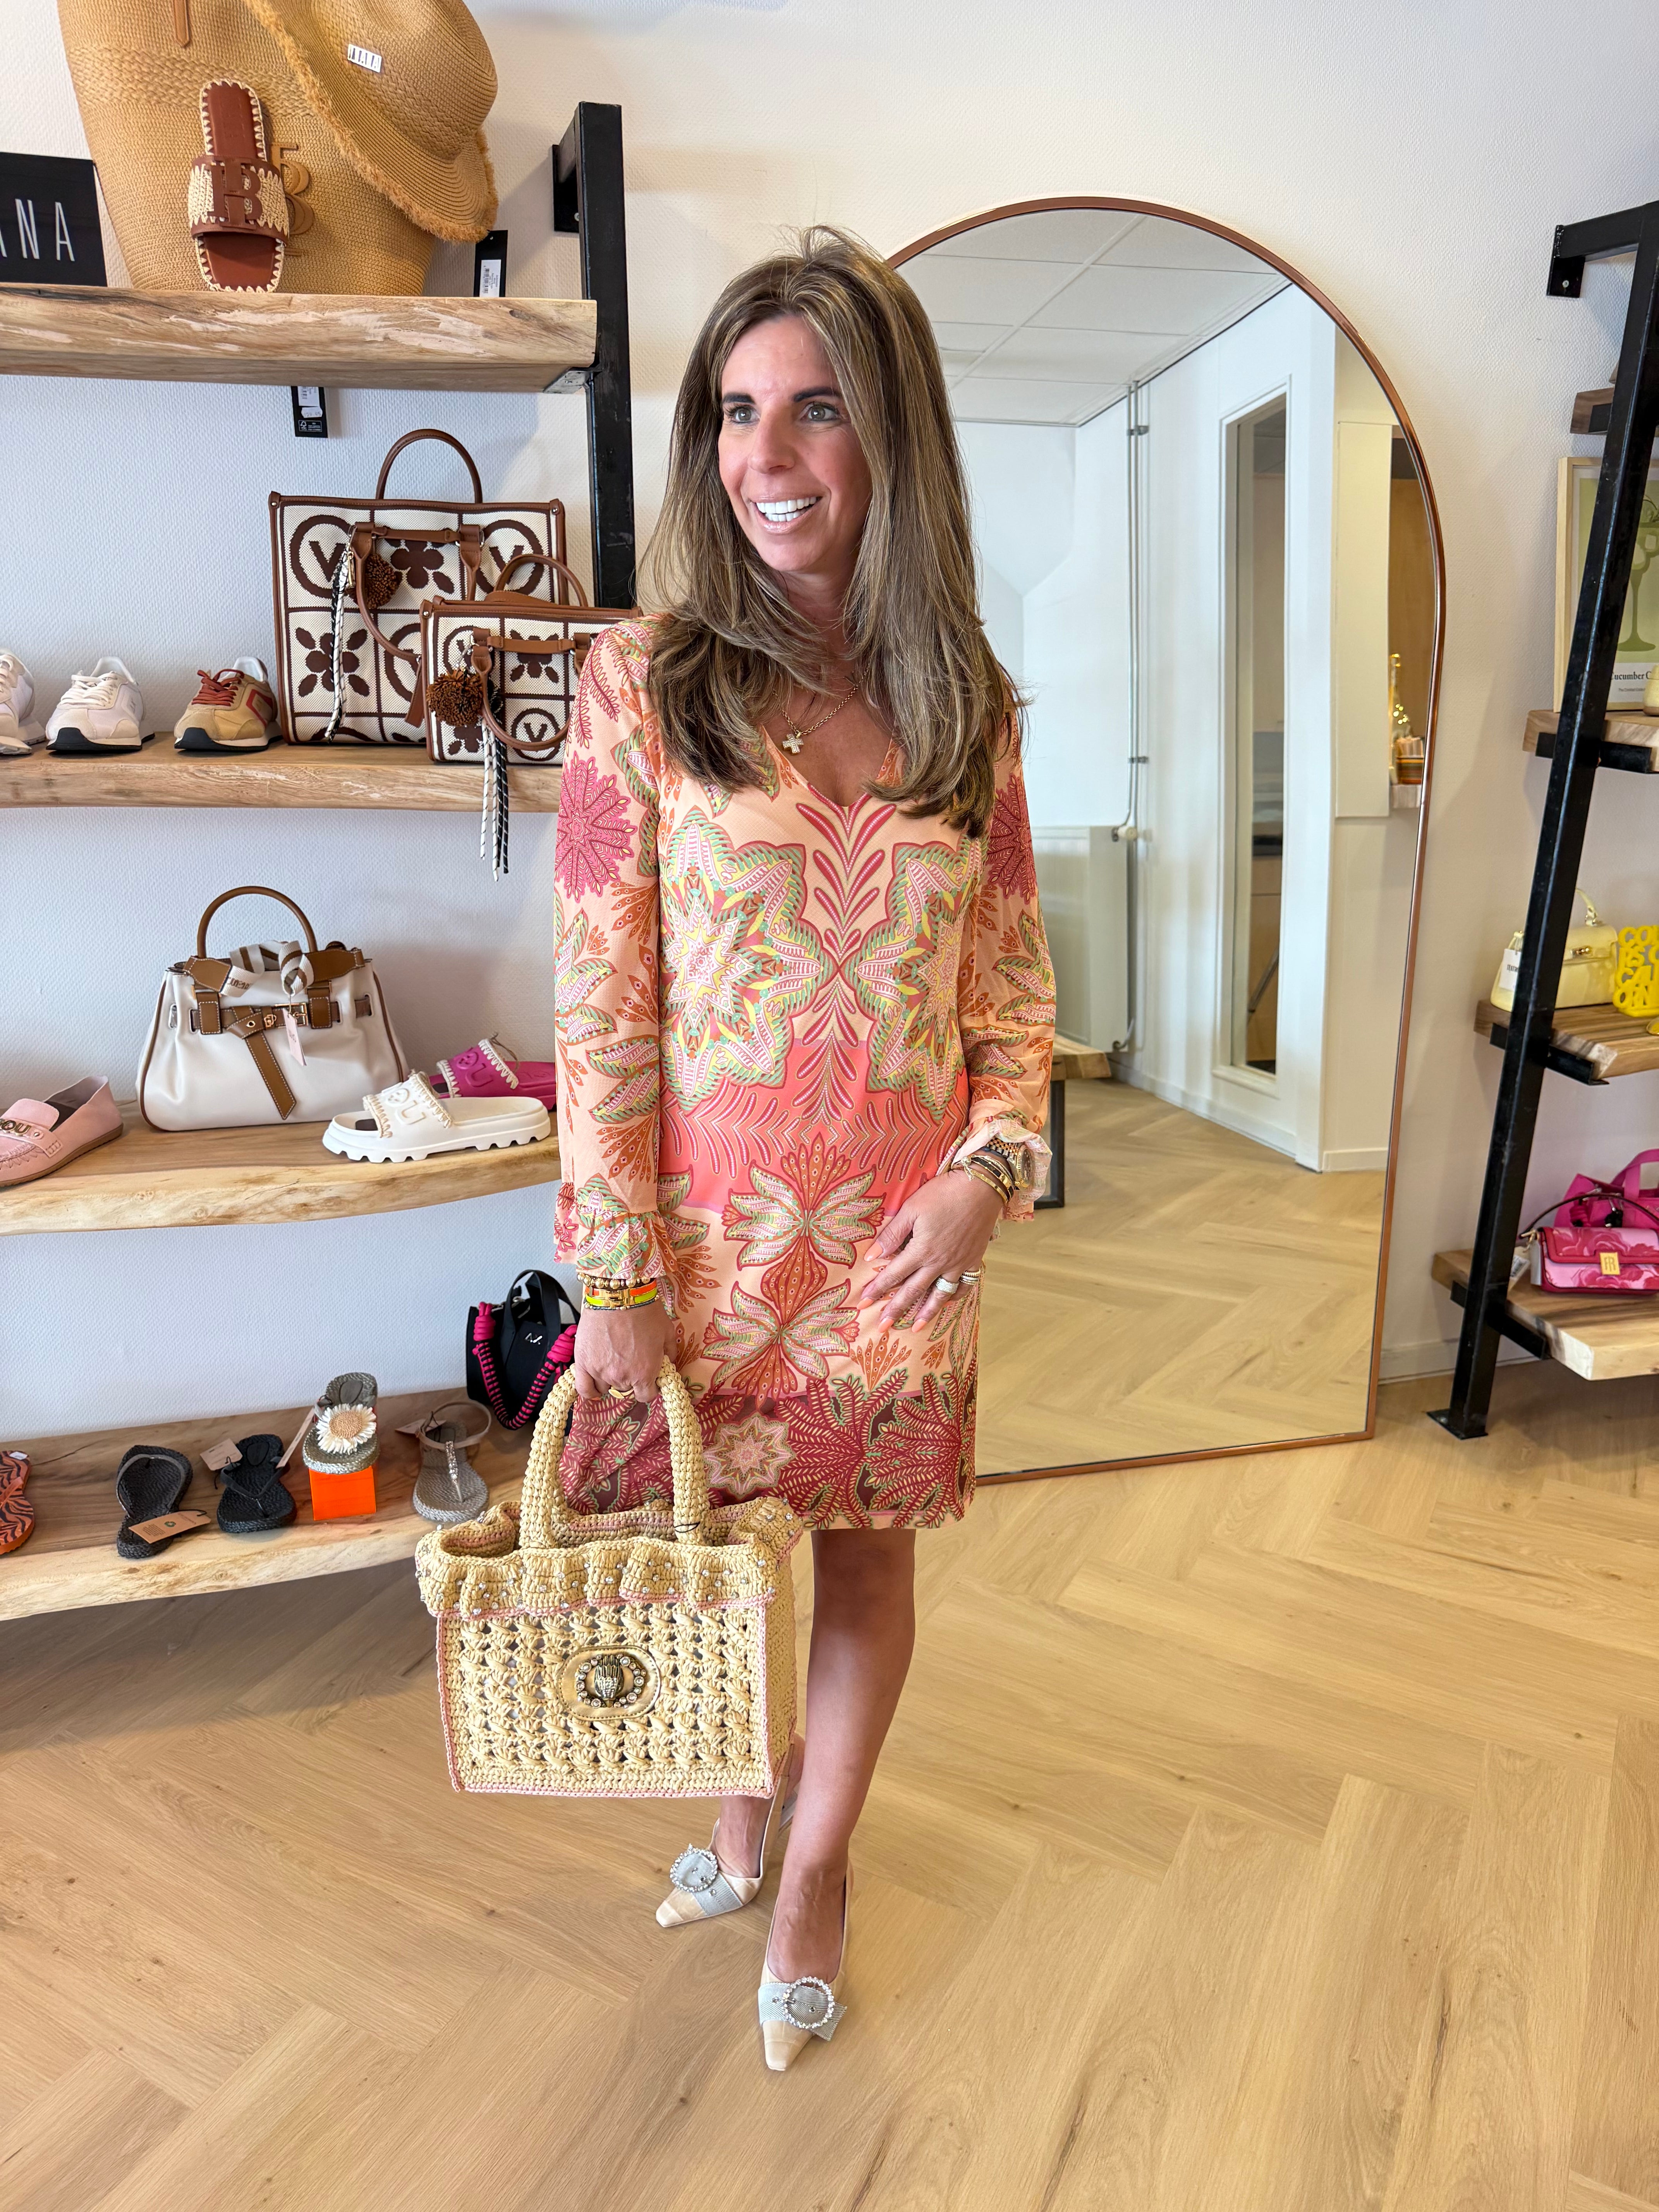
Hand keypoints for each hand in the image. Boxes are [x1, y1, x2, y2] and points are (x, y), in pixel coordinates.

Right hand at [572, 1301, 674, 1401]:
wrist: (619, 1295)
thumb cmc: (645, 1311)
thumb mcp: (667, 1333)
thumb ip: (670, 1355)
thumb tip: (668, 1364)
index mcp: (644, 1373)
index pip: (646, 1395)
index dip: (649, 1387)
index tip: (648, 1379)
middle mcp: (622, 1377)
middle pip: (626, 1389)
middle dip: (630, 1378)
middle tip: (630, 1361)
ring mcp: (600, 1372)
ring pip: (606, 1387)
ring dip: (611, 1379)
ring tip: (613, 1362)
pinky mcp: (583, 1363)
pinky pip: (584, 1388)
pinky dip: (590, 1390)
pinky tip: (595, 1385)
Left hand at [858, 1171, 1001, 1331]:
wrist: (982, 1187)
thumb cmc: (943, 1193)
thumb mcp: (911, 1208)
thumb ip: (892, 1234)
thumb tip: (872, 1256)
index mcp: (921, 1250)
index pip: (893, 1275)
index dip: (876, 1290)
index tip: (862, 1304)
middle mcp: (939, 1263)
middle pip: (913, 1291)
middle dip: (895, 1310)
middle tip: (881, 1327)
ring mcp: (958, 1264)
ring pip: (939, 1295)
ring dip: (926, 1313)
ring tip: (915, 1328)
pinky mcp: (973, 1260)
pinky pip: (965, 1286)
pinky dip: (955, 1297)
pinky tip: (946, 1302)